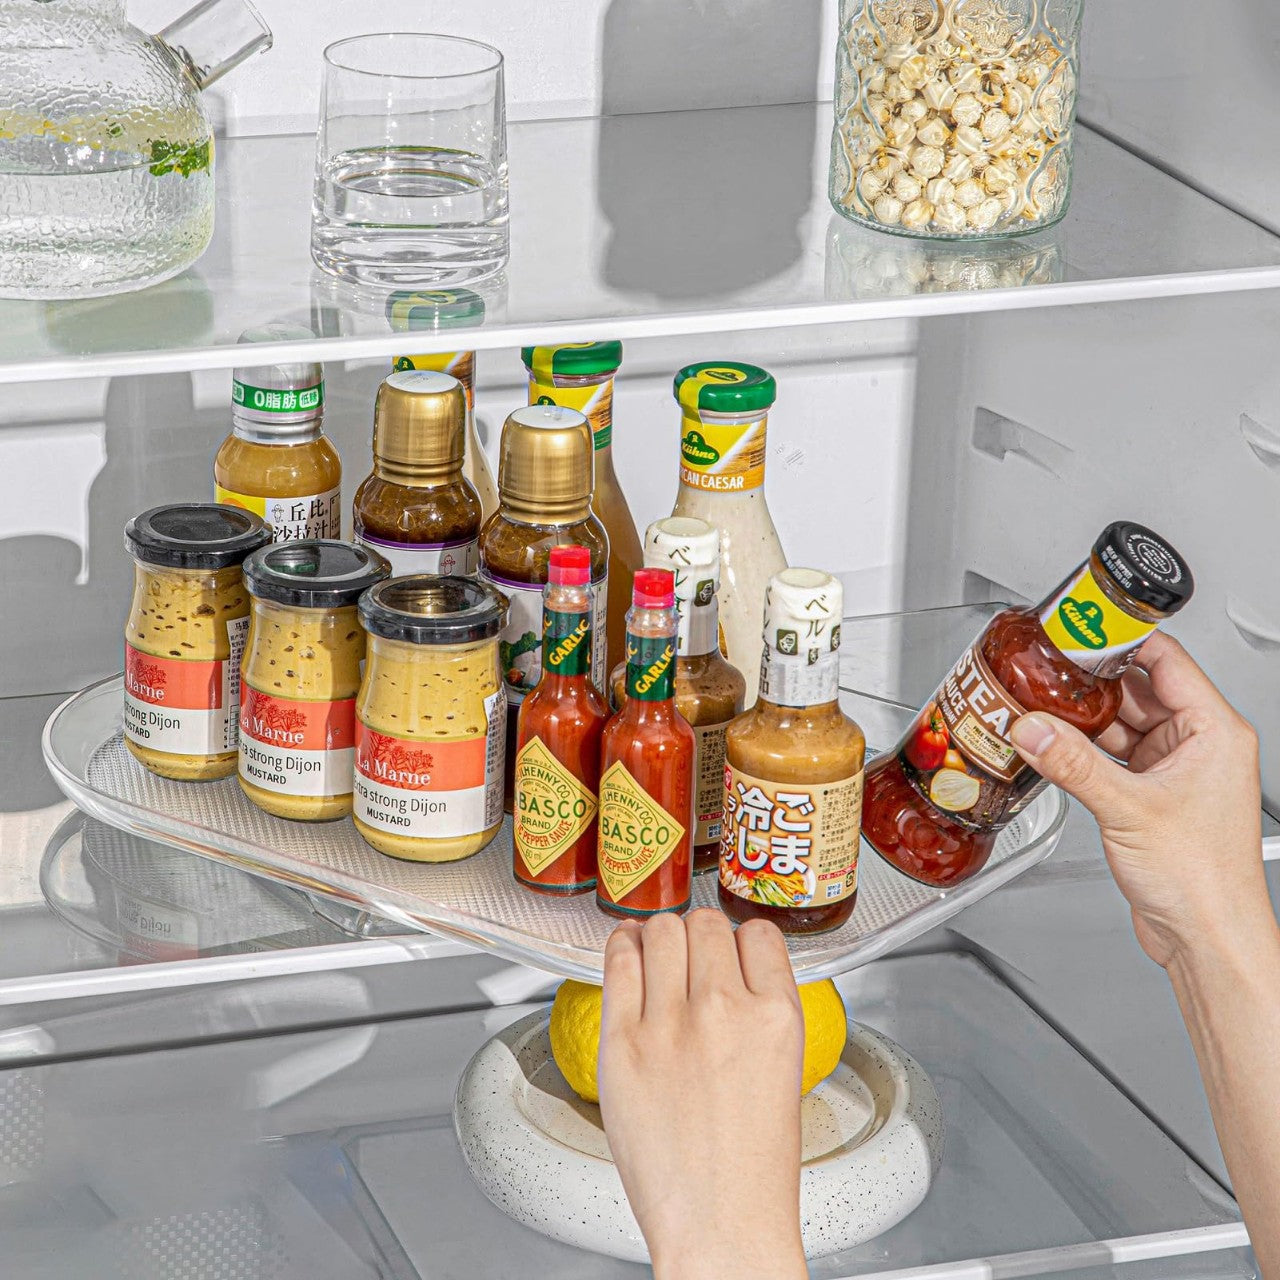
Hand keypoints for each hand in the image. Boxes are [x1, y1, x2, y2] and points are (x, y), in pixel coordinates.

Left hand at [597, 910, 805, 1279]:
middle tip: (691, 953)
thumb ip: (761, 1012)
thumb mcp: (784, 1070)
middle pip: (706, 923)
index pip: (758, 934)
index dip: (742, 939)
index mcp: (777, 1017)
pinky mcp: (622, 1043)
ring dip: (661, 934)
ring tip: (656, 947)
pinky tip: (626, 949)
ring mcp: (670, 1024)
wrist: (720, 1224)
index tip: (731, 948)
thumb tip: (735, 972)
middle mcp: (725, 1010)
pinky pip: (618, 962)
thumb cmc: (752, 1165)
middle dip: (699, 934)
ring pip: (662, 930)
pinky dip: (622, 946)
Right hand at [1009, 632, 1267, 968]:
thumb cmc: (1204, 880)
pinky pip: (1111, 757)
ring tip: (1040, 712)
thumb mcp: (1129, 809)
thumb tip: (1033, 729)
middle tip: (1046, 672)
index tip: (1081, 630)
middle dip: (1089, 683)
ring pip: (1119, 725)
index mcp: (1214, 732)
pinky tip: (1053, 749)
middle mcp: (1198, 745)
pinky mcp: (1151, 796)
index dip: (1121, 640)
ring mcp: (1174, 770)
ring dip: (1082, 722)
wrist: (1207, 936)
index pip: (1165, 661)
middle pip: (1136, 690)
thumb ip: (1073, 764)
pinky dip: (1082, 752)